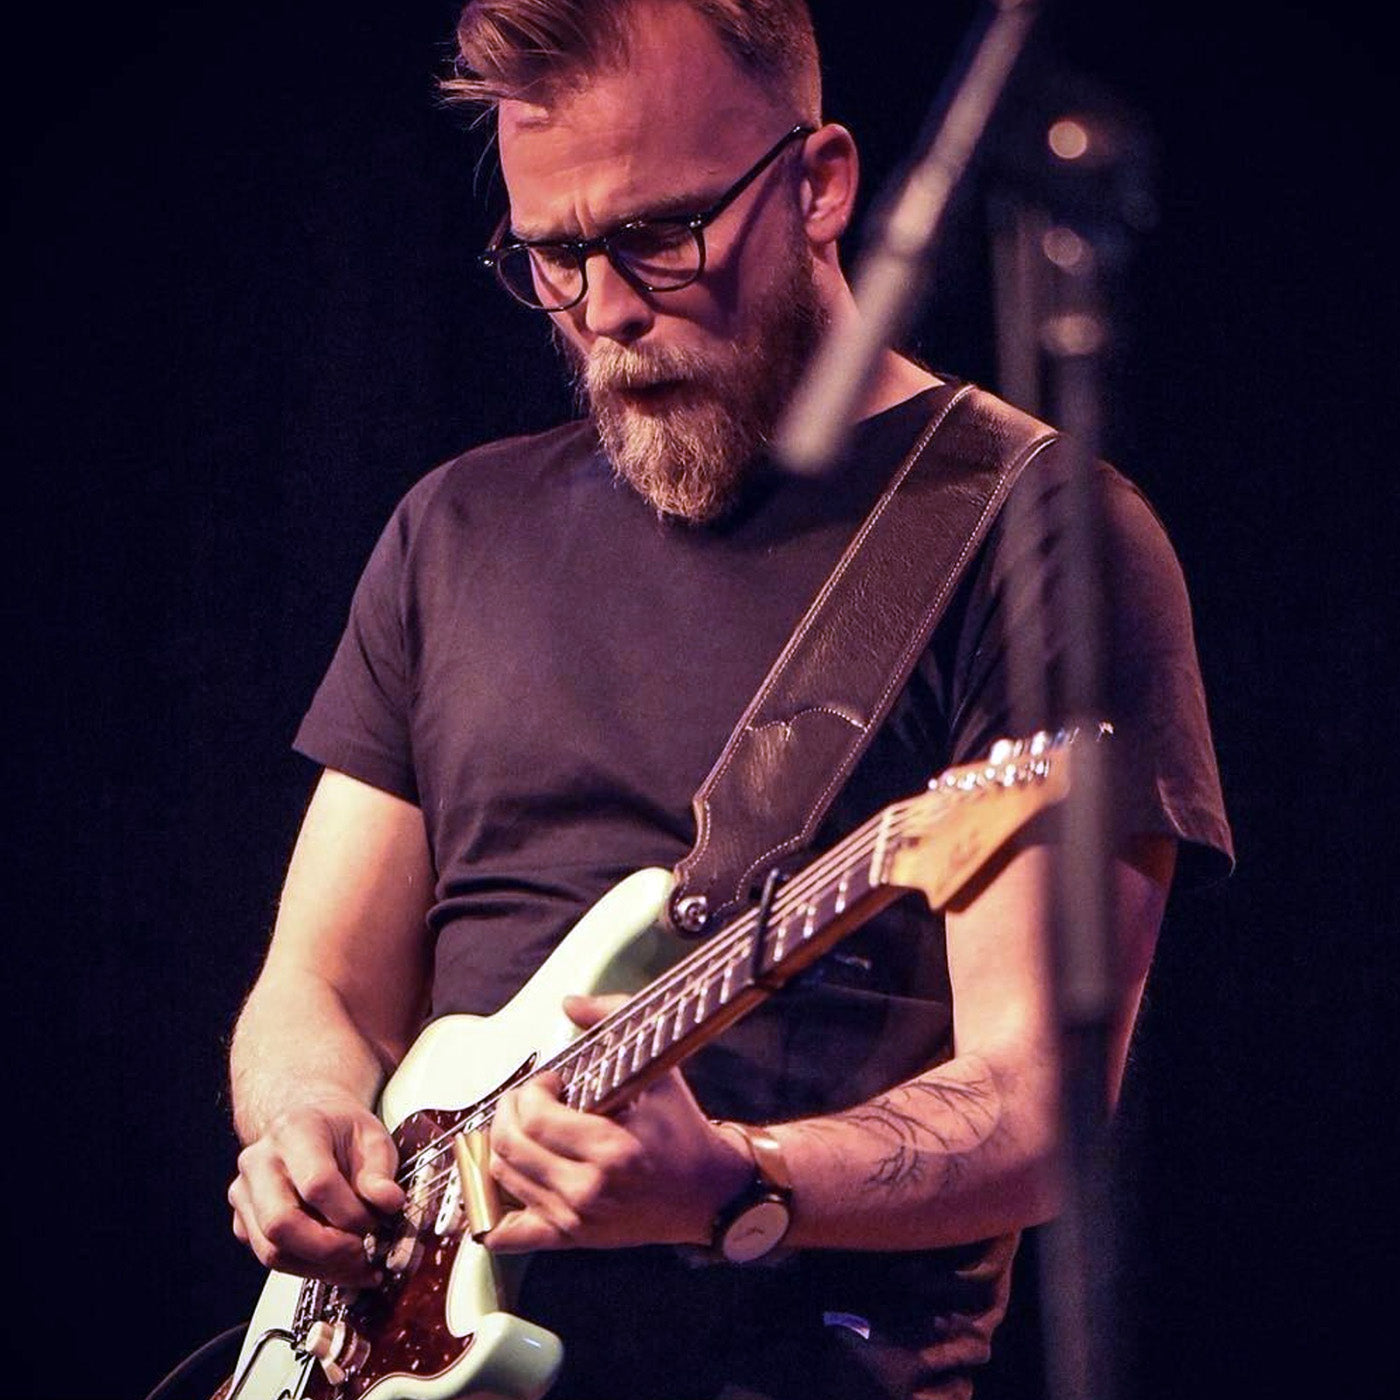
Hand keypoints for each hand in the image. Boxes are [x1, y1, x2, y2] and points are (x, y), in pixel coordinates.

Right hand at [228, 1094, 405, 1284]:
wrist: (308, 1123)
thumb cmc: (341, 1132)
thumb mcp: (373, 1137)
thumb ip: (380, 1171)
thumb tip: (389, 1202)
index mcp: (294, 1130)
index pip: (317, 1184)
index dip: (349, 1213)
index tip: (374, 1221)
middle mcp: (259, 1161)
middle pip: (280, 1223)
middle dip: (327, 1250)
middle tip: (361, 1253)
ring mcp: (244, 1192)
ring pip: (270, 1250)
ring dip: (318, 1267)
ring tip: (355, 1265)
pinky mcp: (242, 1220)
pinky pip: (268, 1257)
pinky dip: (305, 1269)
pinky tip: (335, 1265)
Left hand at [483, 995, 752, 1253]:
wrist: (707, 1193)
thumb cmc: (681, 1129)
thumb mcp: (656, 1071)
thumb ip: (613, 1021)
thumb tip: (569, 1002)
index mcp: (610, 1149)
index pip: (534, 1117)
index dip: (532, 1088)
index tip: (551, 1079)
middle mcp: (587, 1189)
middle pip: (509, 1146)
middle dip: (509, 1110)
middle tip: (530, 1097)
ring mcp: (575, 1219)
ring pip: (501, 1178)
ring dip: (502, 1143)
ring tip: (526, 1126)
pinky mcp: (569, 1239)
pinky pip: (506, 1233)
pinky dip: (489, 1209)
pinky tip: (502, 1181)